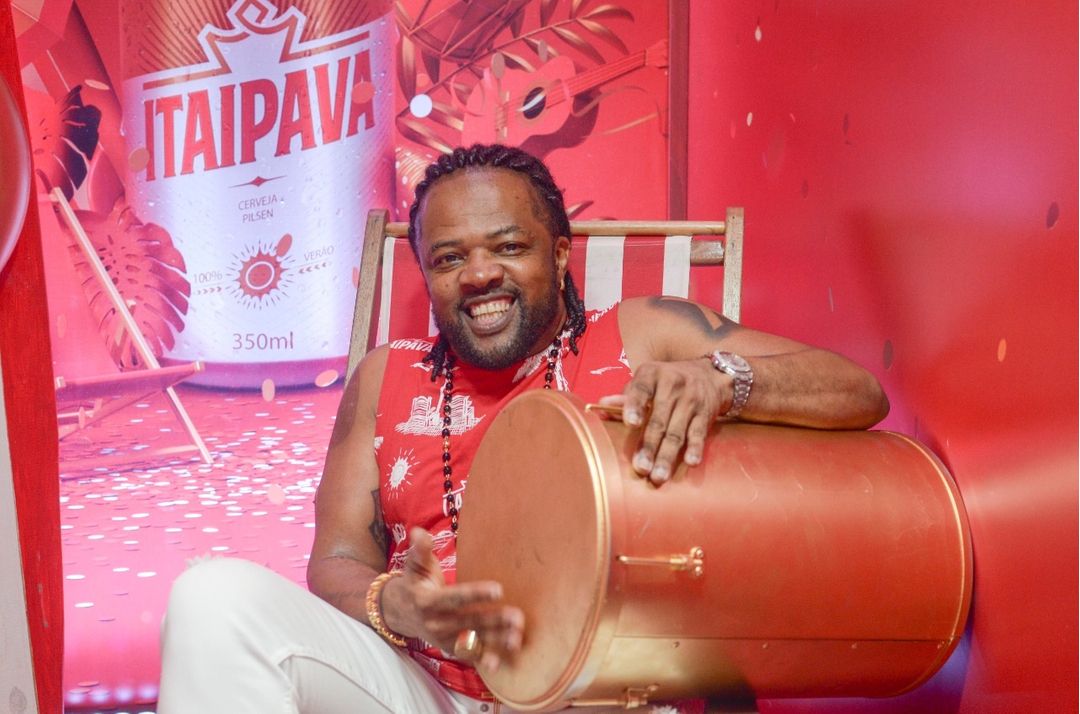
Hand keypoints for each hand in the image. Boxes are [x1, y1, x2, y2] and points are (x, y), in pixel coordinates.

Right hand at [382, 528, 524, 672]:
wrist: (398, 613)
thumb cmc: (414, 583)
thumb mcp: (414, 565)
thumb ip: (420, 550)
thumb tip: (419, 532)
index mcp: (428, 601)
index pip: (456, 597)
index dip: (476, 594)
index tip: (499, 589)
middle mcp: (436, 623)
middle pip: (469, 621)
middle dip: (494, 620)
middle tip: (517, 617)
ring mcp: (443, 639)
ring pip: (472, 640)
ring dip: (495, 641)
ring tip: (517, 638)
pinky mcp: (450, 648)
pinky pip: (468, 655)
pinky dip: (483, 660)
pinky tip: (499, 662)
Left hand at [598, 358, 727, 484]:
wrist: (710, 375)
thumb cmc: (668, 381)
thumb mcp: (648, 380)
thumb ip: (627, 396)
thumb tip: (602, 404)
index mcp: (651, 376)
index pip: (641, 390)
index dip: (634, 406)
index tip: (630, 423)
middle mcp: (672, 386)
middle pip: (658, 421)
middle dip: (649, 446)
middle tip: (641, 468)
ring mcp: (690, 401)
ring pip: (676, 433)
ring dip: (667, 456)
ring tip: (658, 476)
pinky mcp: (705, 414)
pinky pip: (699, 433)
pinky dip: (695, 448)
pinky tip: (690, 462)